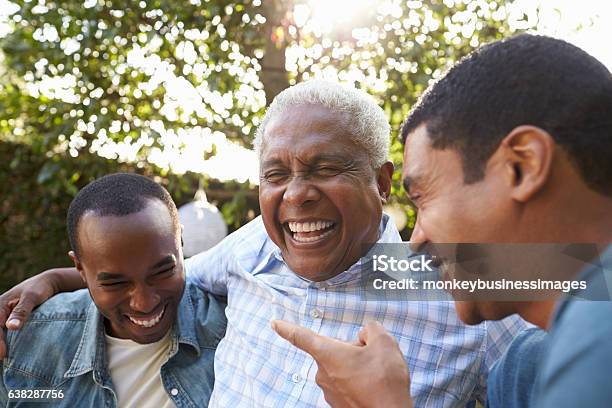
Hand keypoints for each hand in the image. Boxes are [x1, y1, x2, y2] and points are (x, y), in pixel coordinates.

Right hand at [0, 274, 56, 358]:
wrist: (49, 283)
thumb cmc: (40, 288)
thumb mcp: (32, 297)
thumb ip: (22, 311)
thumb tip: (11, 327)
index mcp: (0, 304)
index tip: (3, 354)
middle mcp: (0, 311)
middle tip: (3, 358)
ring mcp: (4, 316)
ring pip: (0, 331)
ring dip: (1, 343)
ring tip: (5, 357)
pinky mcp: (11, 321)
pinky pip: (5, 332)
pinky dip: (5, 341)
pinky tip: (9, 352)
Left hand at [272, 320, 411, 407]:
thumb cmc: (384, 382)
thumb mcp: (384, 343)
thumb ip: (371, 329)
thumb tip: (366, 333)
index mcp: (328, 354)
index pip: (301, 337)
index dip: (287, 328)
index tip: (275, 323)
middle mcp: (323, 374)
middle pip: (333, 351)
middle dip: (351, 350)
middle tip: (372, 357)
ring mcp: (330, 392)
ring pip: (341, 368)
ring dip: (356, 367)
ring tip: (375, 376)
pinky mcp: (338, 405)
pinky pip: (346, 385)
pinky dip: (359, 382)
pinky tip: (373, 387)